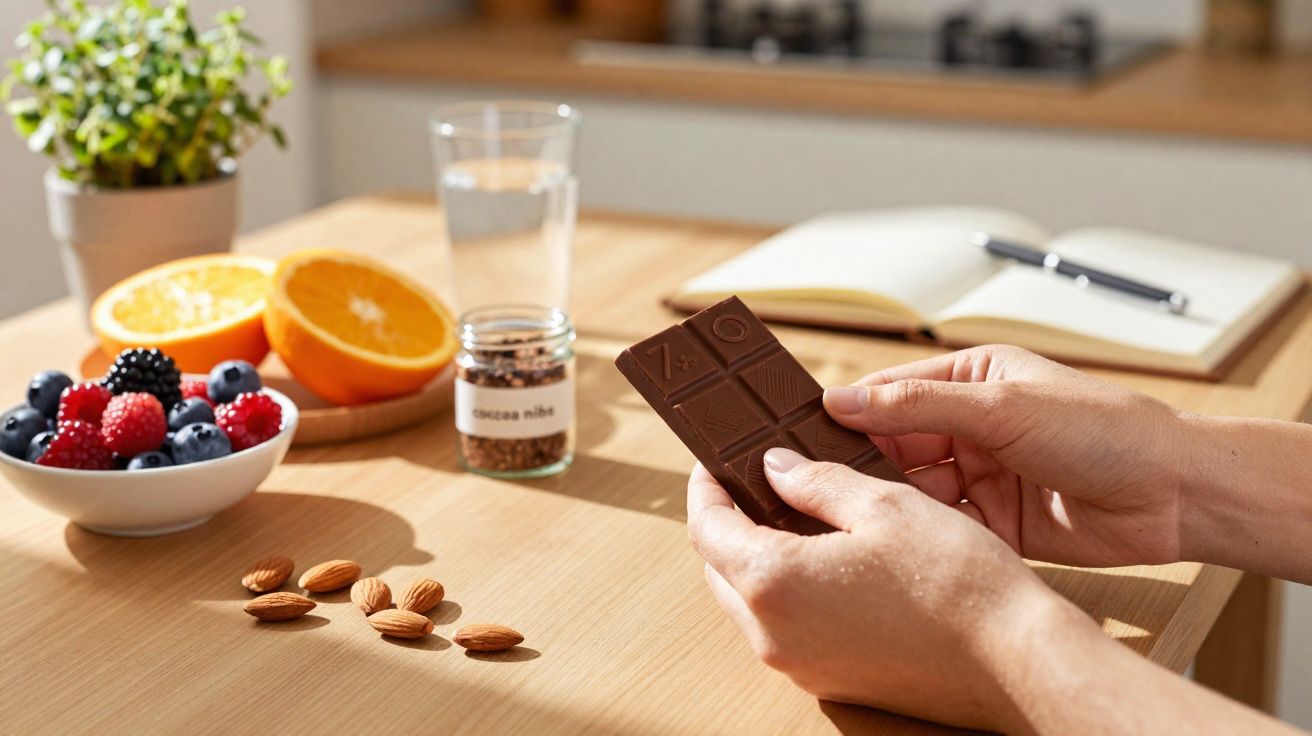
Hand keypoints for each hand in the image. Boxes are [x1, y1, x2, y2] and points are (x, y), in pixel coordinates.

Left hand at [686, 455, 1081, 731]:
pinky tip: (827, 558)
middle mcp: (773, 635)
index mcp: (774, 583)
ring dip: (760, 556)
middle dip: (730, 521)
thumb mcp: (882, 504)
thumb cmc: (955, 579)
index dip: (706, 487)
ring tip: (796, 512)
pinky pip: (787, 627)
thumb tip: (774, 468)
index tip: (716, 459)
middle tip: (757, 480)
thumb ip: (816, 481)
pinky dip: (790, 590)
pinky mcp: (831, 681)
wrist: (1015, 660)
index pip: (707, 528)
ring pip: (751, 601)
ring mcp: (800, 666)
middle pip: (721, 568)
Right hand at [823, 345, 1188, 566]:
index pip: (889, 393)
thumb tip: (842, 401)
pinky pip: (942, 527)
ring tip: (838, 515)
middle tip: (805, 481)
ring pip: (912, 490)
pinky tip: (888, 542)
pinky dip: (918, 533)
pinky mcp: (994, 524)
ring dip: (884, 502)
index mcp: (970, 382)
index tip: (796, 431)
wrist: (1175, 495)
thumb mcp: (1002, 408)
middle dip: (857, 463)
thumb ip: (917, 407)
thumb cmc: (1104, 429)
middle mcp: (970, 428)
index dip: (846, 412)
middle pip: (893, 445)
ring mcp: (981, 476)